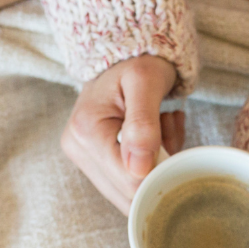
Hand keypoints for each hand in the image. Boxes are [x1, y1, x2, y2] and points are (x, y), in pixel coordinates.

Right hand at [60, 55, 184, 214]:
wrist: (127, 54)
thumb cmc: (139, 61)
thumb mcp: (146, 81)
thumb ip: (143, 123)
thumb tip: (138, 169)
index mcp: (86, 131)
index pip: (130, 181)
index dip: (161, 171)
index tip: (171, 137)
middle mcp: (78, 149)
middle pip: (129, 193)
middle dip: (158, 169)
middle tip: (167, 128)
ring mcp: (84, 157)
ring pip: (131, 191)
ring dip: (156, 166)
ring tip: (162, 127)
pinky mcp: (94, 161)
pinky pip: (129, 181)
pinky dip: (151, 165)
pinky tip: (155, 137)